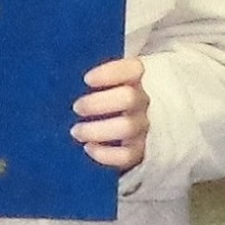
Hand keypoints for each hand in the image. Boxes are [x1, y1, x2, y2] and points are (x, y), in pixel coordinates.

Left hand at [71, 54, 150, 172]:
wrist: (152, 122)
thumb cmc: (126, 92)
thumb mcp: (125, 77)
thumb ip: (108, 75)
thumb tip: (72, 78)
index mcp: (145, 75)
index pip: (133, 69)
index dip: (109, 73)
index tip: (87, 79)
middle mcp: (148, 100)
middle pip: (128, 98)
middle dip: (98, 103)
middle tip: (77, 107)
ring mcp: (147, 127)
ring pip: (126, 128)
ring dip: (96, 130)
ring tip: (76, 131)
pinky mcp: (143, 151)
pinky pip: (127, 155)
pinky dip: (106, 154)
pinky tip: (89, 147)